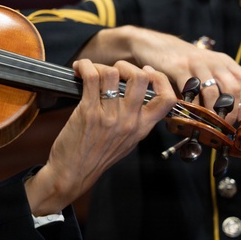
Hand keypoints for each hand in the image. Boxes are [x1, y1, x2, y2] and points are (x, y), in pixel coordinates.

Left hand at [25, 59, 176, 214]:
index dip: (160, 78)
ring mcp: (109, 116)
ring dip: (100, 66)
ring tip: (91, 71)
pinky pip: (91, 78)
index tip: (146, 71)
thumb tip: (135, 98)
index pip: (167, 99)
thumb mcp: (126, 143)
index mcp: (142, 128)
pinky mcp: (88, 112)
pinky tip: (80, 68)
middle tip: (114, 70)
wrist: (73, 173)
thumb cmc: (96, 157)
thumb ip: (135, 122)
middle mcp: (129, 121)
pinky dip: (85, 66)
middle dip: (126, 66)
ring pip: (113, 74)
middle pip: (141, 78)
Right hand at [81, 25, 240, 122]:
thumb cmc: (181, 64)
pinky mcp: (178, 67)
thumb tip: (228, 119)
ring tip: (204, 123)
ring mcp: (197, 63)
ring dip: (210, 113)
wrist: (153, 46)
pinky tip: (187, 111)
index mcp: (226, 63)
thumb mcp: (204, 72)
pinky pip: (189, 90)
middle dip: (229, 113)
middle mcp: (216, 62)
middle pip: (234, 90)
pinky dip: (190, 105)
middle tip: (221, 126)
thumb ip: (216, 90)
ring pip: (212, 92)